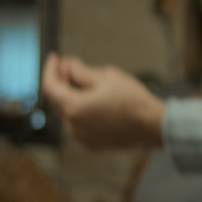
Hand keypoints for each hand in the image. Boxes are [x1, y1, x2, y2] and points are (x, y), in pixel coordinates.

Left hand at [41, 53, 164, 148]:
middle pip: (57, 100)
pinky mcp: (91, 143)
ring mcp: (81, 137)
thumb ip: (81, 72)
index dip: (50, 69)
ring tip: (81, 84)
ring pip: (67, 113)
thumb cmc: (133, 102)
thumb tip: (68, 66)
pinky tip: (91, 102)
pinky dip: (79, 112)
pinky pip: (78, 124)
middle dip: (60, 82)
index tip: (55, 58)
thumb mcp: (107, 77)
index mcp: (74, 108)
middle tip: (69, 67)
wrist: (152, 125)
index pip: (50, 86)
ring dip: (69, 97)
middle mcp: (73, 125)